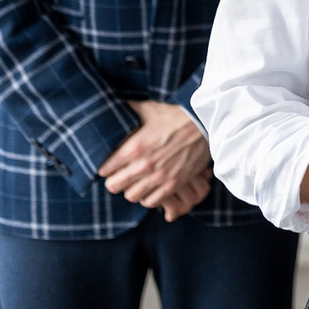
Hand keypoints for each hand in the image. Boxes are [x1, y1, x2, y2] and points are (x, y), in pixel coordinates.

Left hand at [98, 100, 212, 220]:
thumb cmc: (174, 114)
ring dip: (131, 189)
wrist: (203, 123)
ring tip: (135, 181)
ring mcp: (159, 177)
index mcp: (133, 147)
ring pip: (132, 196)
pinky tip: (150, 187)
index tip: (109, 164)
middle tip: (120, 174)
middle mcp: (144, 165)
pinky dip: (148, 196)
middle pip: (114, 186)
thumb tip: (114, 106)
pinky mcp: (174, 184)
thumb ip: (127, 110)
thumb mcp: (147, 109)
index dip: (105, 167)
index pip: (104, 169)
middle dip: (114, 180)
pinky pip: (151, 201)